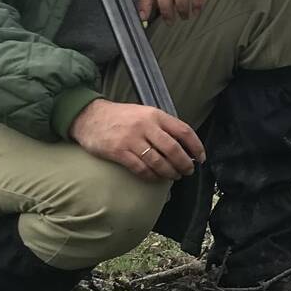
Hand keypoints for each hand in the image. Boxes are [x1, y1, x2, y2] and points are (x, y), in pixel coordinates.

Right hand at [68, 98, 205, 180]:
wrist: (89, 116)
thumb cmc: (120, 116)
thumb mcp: (144, 112)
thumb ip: (162, 125)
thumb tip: (183, 144)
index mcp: (155, 115)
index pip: (184, 131)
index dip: (196, 146)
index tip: (201, 157)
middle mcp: (146, 126)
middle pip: (173, 149)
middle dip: (184, 164)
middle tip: (188, 171)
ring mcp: (132, 139)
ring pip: (159, 162)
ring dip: (170, 173)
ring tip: (174, 176)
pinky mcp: (119, 152)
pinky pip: (141, 169)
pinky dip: (151, 176)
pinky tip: (156, 178)